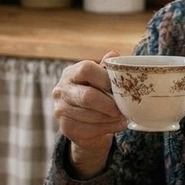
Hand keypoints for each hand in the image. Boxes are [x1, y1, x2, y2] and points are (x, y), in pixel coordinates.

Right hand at [51, 51, 125, 177]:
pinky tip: (116, 125)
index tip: (119, 87)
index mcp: (71, 73)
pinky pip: (90, 129)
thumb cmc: (95, 95)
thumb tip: (114, 55)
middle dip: (110, 104)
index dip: (105, 78)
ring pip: (91, 115)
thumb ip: (106, 69)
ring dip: (111, 119)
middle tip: (124, 109)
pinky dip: (107, 128)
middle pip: (88, 96)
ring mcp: (60, 109)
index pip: (86, 69)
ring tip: (123, 118)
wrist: (83, 122)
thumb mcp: (100, 79)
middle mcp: (61, 90)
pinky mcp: (65, 127)